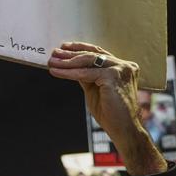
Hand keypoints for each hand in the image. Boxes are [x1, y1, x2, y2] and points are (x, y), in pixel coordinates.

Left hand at [48, 42, 167, 175]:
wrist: (122, 128)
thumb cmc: (110, 112)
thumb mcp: (95, 89)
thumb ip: (87, 77)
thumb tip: (70, 67)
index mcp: (121, 66)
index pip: (98, 52)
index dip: (80, 48)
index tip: (64, 46)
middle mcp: (124, 65)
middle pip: (92, 55)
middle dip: (70, 54)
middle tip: (53, 53)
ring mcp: (120, 69)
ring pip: (88, 61)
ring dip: (67, 62)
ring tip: (52, 62)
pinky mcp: (113, 77)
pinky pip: (86, 73)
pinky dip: (69, 73)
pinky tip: (57, 72)